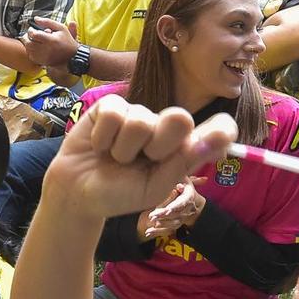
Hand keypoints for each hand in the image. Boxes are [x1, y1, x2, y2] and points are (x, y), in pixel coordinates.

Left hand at [22, 15, 79, 67]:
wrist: (72, 57)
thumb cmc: (67, 41)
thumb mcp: (61, 28)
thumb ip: (48, 22)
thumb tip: (36, 19)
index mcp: (51, 40)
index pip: (34, 34)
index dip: (30, 30)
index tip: (32, 29)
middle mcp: (46, 50)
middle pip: (28, 42)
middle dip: (27, 37)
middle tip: (31, 34)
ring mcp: (43, 57)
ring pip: (28, 49)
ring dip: (28, 43)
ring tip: (34, 40)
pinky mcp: (42, 62)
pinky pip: (30, 56)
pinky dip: (30, 51)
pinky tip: (36, 47)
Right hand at [44, 94, 237, 221]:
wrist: (78, 193)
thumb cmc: (120, 192)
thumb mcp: (154, 187)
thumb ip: (183, 162)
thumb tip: (214, 139)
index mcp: (183, 148)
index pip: (216, 129)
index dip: (221, 129)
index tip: (221, 134)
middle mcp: (165, 126)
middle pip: (180, 119)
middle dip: (158, 145)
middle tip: (143, 161)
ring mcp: (139, 113)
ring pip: (141, 121)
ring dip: (123, 149)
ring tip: (115, 157)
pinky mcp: (112, 106)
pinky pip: (115, 113)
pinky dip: (104, 138)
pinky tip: (100, 145)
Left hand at [141, 178, 206, 239]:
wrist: (194, 203)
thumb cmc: (185, 188)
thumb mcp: (185, 180)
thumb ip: (181, 179)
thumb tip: (179, 185)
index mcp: (188, 198)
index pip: (181, 203)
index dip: (174, 207)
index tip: (167, 210)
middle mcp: (186, 210)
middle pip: (175, 214)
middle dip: (163, 216)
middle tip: (153, 216)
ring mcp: (181, 219)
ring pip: (172, 224)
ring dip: (161, 224)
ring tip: (151, 222)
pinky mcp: (174, 225)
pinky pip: (167, 231)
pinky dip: (157, 232)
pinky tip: (148, 232)